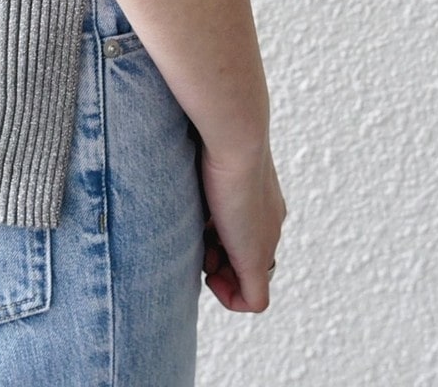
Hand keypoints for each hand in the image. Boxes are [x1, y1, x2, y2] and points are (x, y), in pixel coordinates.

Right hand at [199, 139, 286, 313]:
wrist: (236, 137)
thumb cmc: (212, 137)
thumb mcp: (204, 156)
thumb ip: (197, 170)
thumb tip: (168, 164)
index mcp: (259, 198)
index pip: (244, 231)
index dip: (219, 238)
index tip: (199, 223)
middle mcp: (268, 221)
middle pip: (245, 257)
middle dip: (218, 258)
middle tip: (198, 241)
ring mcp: (264, 242)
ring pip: (247, 277)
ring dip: (220, 274)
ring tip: (203, 250)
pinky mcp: (255, 258)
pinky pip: (254, 301)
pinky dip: (230, 298)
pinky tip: (212, 278)